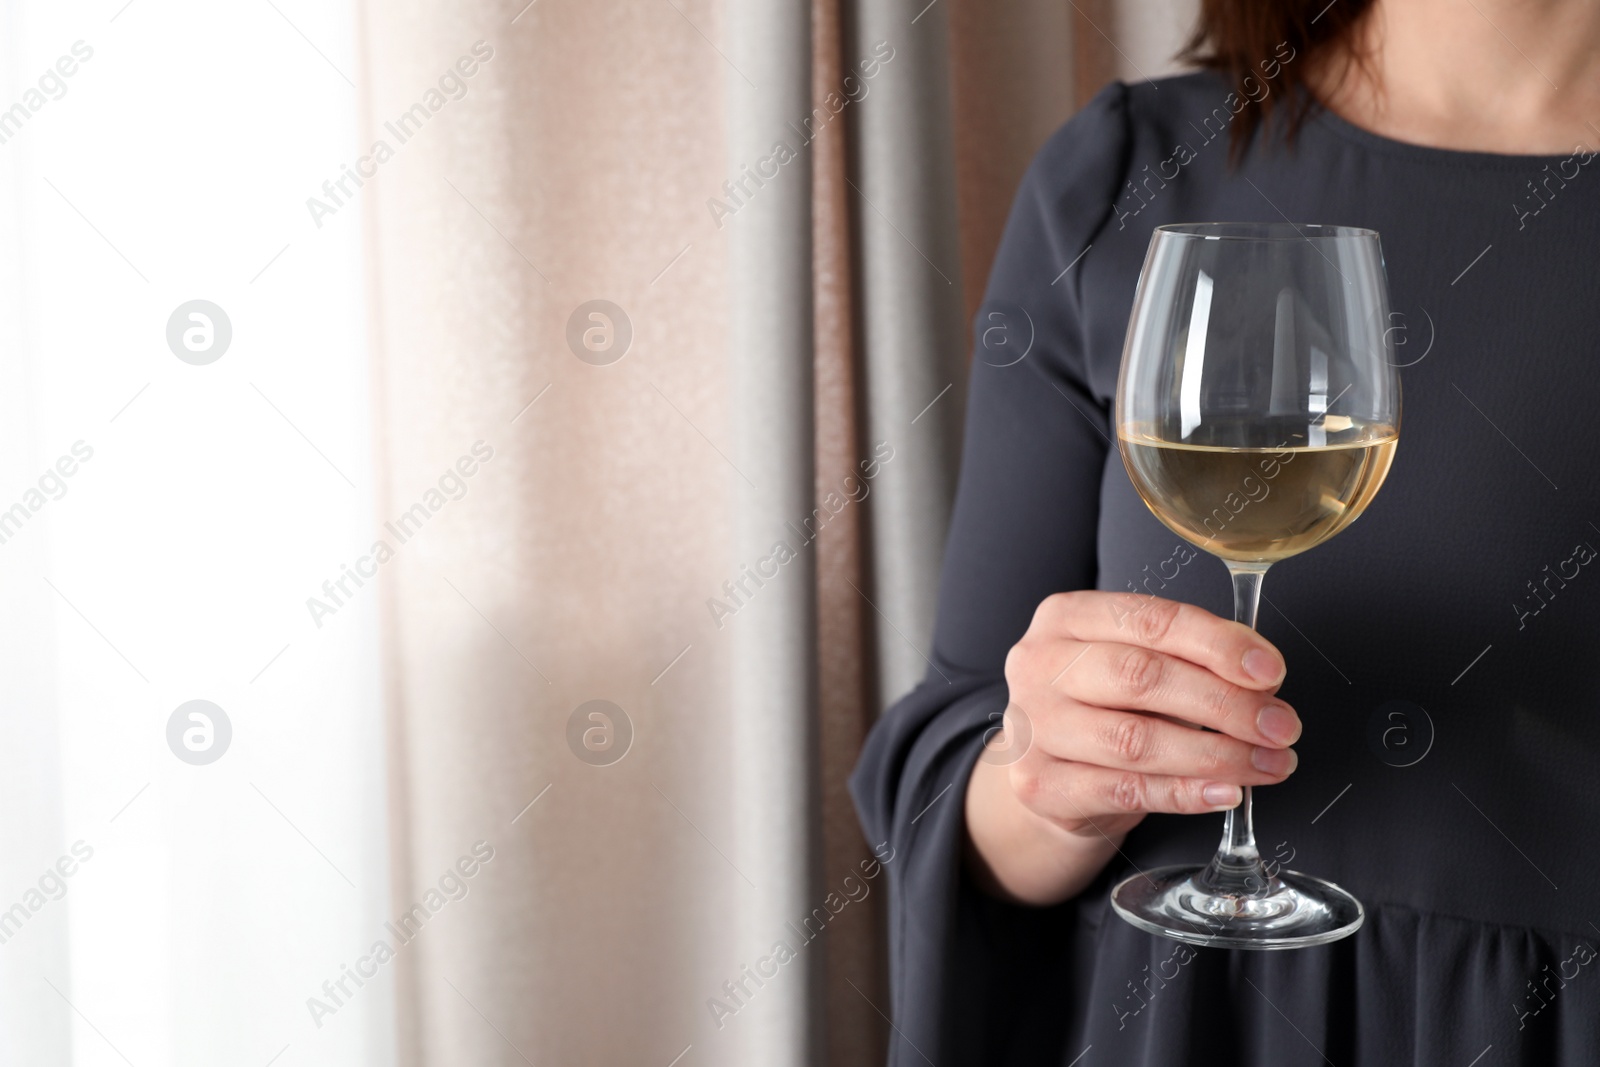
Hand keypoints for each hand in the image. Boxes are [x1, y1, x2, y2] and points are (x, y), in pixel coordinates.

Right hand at [964, 590, 1298, 903]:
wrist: (1050, 777)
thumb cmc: (1105, 710)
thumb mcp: (1139, 666)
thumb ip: (1192, 661)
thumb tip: (1262, 678)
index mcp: (1065, 618)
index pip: (1149, 620)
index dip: (1216, 644)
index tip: (1270, 670)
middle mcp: (1039, 666)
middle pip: (1140, 676)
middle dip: (1225, 702)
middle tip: (1280, 725)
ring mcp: (1033, 728)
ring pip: (1135, 740)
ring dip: (1216, 754)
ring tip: (1268, 763)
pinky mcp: (1040, 785)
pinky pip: (1126, 791)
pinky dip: (1186, 793)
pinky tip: (1226, 792)